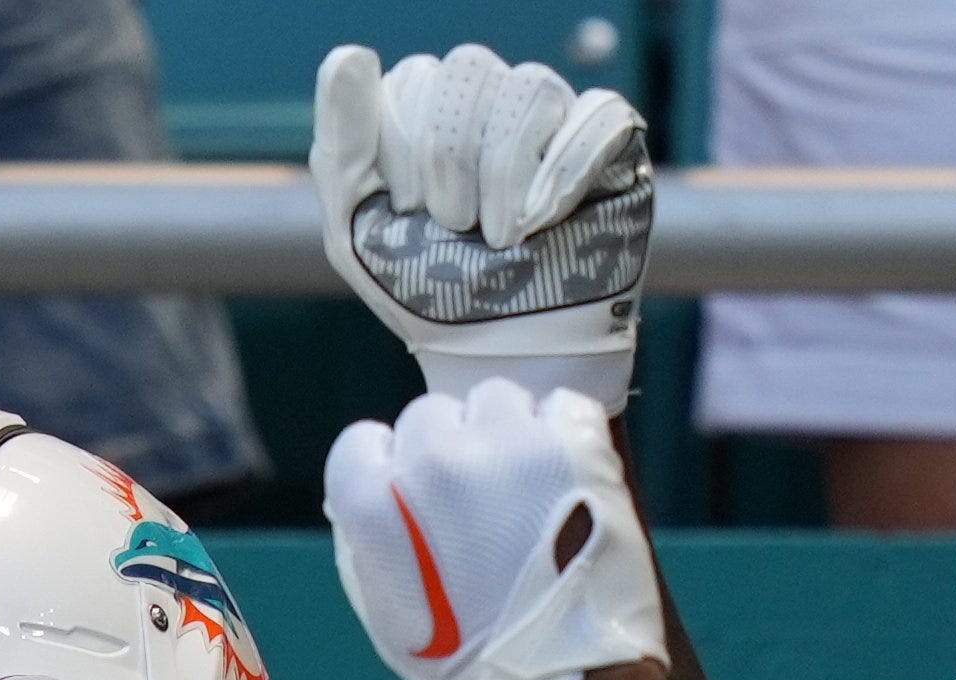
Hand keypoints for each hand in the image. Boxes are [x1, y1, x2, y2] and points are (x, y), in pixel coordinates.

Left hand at [312, 42, 649, 409]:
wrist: (498, 349)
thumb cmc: (424, 288)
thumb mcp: (356, 225)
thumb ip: (343, 140)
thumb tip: (349, 54)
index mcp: (426, 108)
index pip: (410, 79)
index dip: (401, 153)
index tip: (404, 212)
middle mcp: (491, 100)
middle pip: (468, 70)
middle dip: (448, 163)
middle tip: (451, 228)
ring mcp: (555, 116)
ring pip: (528, 88)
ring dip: (501, 177)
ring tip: (498, 236)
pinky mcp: (612, 141)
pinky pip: (597, 113)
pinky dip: (561, 176)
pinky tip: (545, 223)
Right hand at [326, 379, 662, 679]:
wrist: (559, 679)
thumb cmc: (465, 660)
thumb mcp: (382, 608)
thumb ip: (365, 536)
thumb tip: (369, 486)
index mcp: (371, 500)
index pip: (362, 441)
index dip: (389, 471)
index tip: (414, 501)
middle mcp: (431, 459)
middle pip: (430, 415)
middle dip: (449, 450)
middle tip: (478, 502)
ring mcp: (505, 445)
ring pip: (496, 399)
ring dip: (506, 433)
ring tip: (525, 489)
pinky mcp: (571, 443)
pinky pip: (560, 406)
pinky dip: (562, 434)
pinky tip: (564, 479)